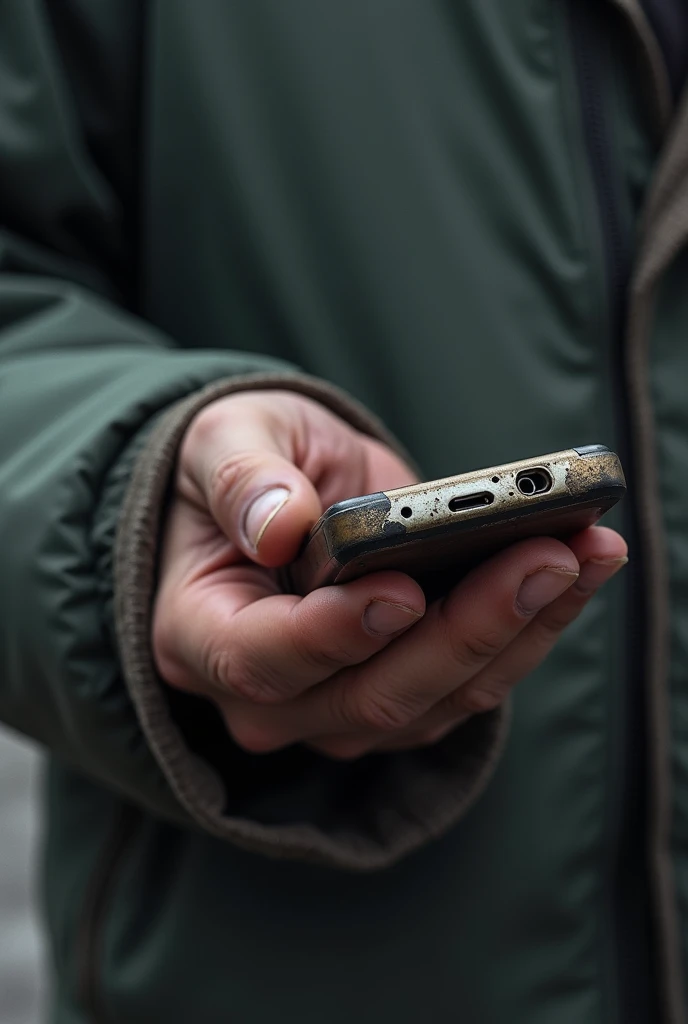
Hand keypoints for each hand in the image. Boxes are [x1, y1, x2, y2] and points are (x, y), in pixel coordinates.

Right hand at [153, 391, 627, 758]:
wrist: (281, 495)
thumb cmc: (241, 466)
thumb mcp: (224, 441)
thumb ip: (243, 478)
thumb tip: (280, 524)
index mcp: (200, 631)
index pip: (259, 658)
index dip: (332, 634)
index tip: (401, 591)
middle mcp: (268, 694)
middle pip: (370, 694)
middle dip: (465, 630)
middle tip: (544, 556)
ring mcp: (338, 707)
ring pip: (438, 699)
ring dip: (520, 630)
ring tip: (586, 550)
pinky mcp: (403, 698)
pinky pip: (471, 683)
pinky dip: (530, 629)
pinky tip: (578, 566)